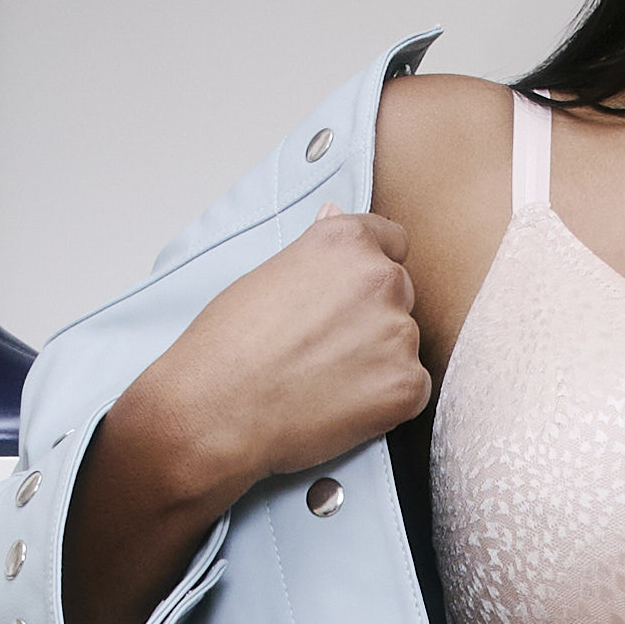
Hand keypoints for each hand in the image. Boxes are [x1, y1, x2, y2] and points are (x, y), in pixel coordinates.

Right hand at [110, 208, 433, 520]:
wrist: (215, 410)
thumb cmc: (227, 345)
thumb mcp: (267, 274)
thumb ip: (316, 250)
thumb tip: (335, 213)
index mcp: (348, 242)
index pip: (391, 241)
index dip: (368, 271)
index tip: (350, 296)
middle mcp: (382, 278)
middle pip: (399, 295)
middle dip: (372, 318)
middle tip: (321, 348)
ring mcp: (400, 333)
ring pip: (403, 344)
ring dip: (378, 361)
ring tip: (322, 381)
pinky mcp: (408, 385)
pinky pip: (409, 389)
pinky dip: (383, 402)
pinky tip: (338, 407)